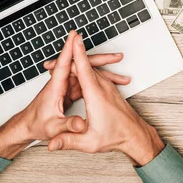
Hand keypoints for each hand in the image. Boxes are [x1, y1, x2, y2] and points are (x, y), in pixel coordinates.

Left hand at [0, 31, 128, 158]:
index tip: (75, 36)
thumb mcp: (53, 128)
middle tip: (116, 57)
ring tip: (120, 77)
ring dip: (103, 73)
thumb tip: (81, 124)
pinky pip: (86, 82)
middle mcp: (61, 83)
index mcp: (55, 88)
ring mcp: (66, 85)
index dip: (69, 49)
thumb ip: (67, 126)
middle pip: (82, 66)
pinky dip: (99, 83)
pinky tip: (110, 85)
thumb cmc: (37, 124)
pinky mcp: (69, 90)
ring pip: (86, 73)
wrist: (30, 127)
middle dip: (101, 61)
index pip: (62, 64)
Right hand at [48, 34, 164, 166]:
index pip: (85, 69)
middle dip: (66, 60)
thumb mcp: (89, 143)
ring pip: (89, 69)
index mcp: (96, 95)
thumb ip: (68, 141)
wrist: (134, 135)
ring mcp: (106, 86)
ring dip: (74, 66)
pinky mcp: (107, 89)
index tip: (74, 37)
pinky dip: (81, 72)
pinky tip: (73, 74)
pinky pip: (93, 74)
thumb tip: (51, 145)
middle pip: (84, 65)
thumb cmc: (115, 137)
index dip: (78, 52)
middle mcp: (102, 87)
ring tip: (55, 68)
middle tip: (49, 63)